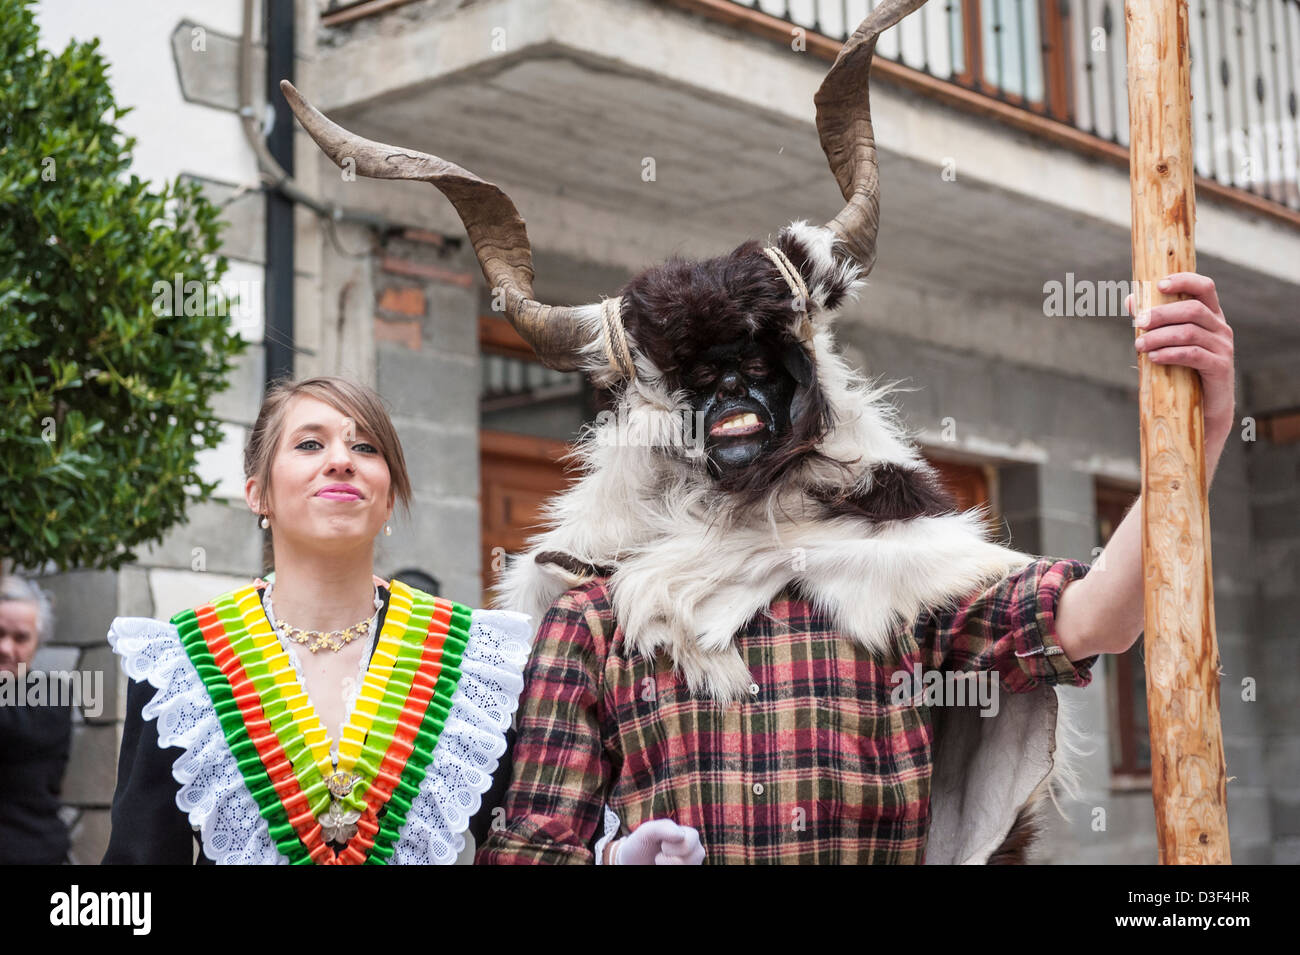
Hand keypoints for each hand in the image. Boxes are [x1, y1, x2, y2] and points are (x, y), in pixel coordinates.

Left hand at [611, 818, 704, 864]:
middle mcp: (695, 852)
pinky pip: (681, 875)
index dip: (670, 846)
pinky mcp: (686, 872)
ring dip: (667, 866)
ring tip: (661, 863)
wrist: (632, 863)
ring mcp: (691, 864)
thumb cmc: (640, 845)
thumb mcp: (646, 832)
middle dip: (669, 859)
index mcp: (689, 836)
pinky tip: (663, 868)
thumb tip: (681, 835)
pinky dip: (667, 870)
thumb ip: (662, 828)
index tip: (660, 844)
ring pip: (687, 867)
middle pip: (691, 859)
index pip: (690, 842)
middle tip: (660, 855)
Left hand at [1127, 272, 1234, 441]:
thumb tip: (1130, 299)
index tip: (1159, 285)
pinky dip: (1170, 354)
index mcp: (1210, 315)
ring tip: (1139, 345)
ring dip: (1160, 336)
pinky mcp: (1220, 367)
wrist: (1204, 409)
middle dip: (1161, 313)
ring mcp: (1223, 347)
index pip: (1204, 287)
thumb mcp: (1168, 342)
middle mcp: (1220, 327)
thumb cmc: (1183, 369)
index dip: (1184, 281)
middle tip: (1137, 322)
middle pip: (1192, 309)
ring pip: (1189, 332)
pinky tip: (1153, 358)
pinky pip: (1193, 354)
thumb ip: (1153, 321)